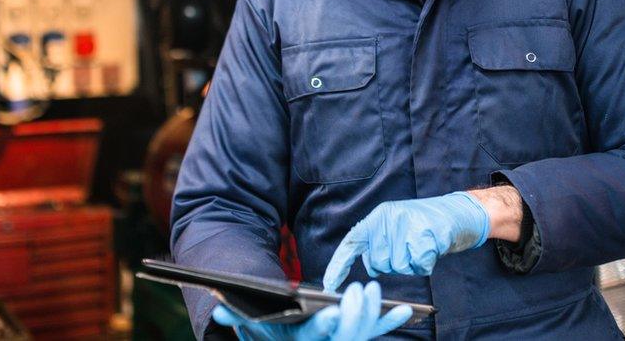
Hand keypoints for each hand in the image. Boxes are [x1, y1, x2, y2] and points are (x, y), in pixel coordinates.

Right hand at [212, 281, 410, 339]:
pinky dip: (390, 323)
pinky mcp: (354, 340)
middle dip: (357, 316)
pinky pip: (375, 335)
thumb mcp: (252, 325)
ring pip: (363, 337)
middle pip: (347, 339)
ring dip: (374, 316)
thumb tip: (218, 310)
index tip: (333, 312)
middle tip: (361, 289)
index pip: (314, 338)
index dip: (324, 327)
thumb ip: (237, 318)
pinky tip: (407, 311)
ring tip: (374, 289)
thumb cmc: (268, 331)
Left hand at [322, 192, 490, 291]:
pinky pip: (418, 267)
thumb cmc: (424, 223)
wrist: (456, 212)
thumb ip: (379, 242)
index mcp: (378, 217)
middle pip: (378, 262)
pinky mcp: (425, 236)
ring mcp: (407, 227)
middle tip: (408, 248)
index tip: (330, 283)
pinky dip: (425, 264)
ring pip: (397, 267)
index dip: (339, 263)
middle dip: (392, 263)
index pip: (352, 241)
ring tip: (420, 246)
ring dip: (410, 264)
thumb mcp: (395, 225)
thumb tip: (371, 266)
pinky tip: (430, 249)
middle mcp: (389, 219)